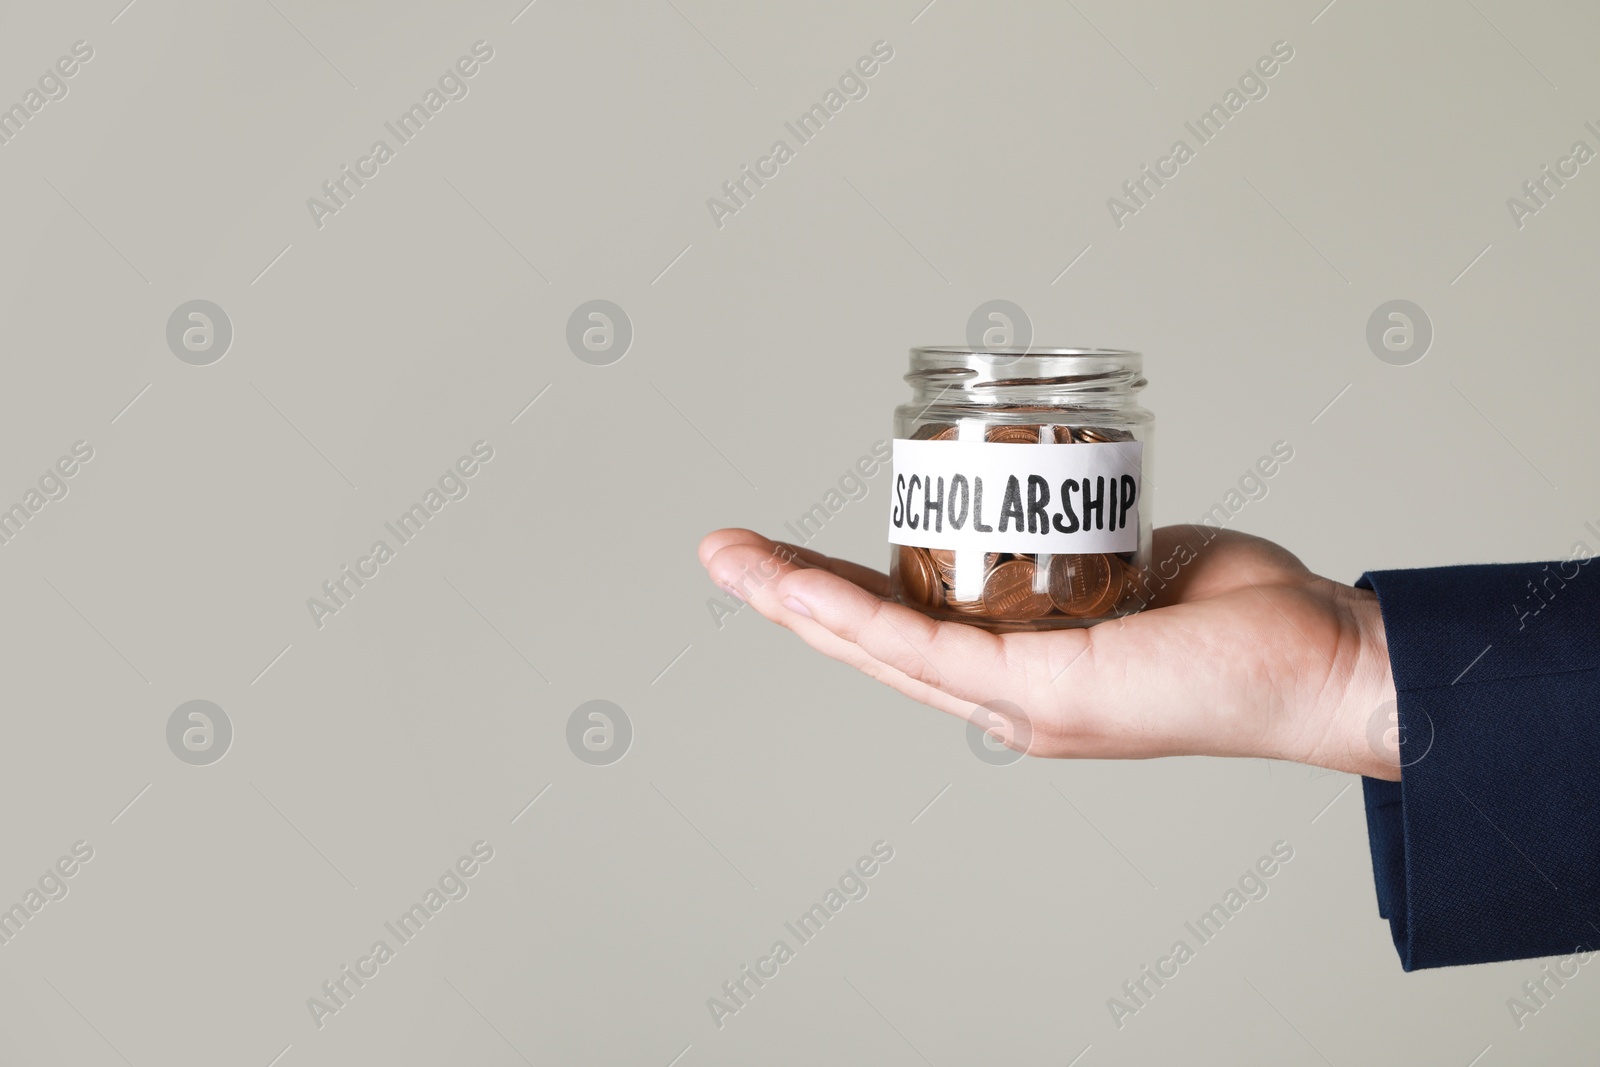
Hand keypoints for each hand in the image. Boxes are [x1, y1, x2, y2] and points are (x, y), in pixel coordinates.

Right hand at [699, 525, 1399, 779]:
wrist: (1325, 660)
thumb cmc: (1245, 619)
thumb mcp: (1136, 561)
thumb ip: (1081, 546)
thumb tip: (1058, 502)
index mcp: (1027, 668)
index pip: (910, 625)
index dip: (836, 590)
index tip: (784, 554)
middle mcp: (1010, 698)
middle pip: (873, 641)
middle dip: (787, 594)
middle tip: (721, 552)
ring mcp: (1020, 703)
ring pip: (880, 648)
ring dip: (795, 602)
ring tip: (731, 561)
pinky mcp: (1041, 693)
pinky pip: (929, 650)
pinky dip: (856, 618)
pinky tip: (800, 589)